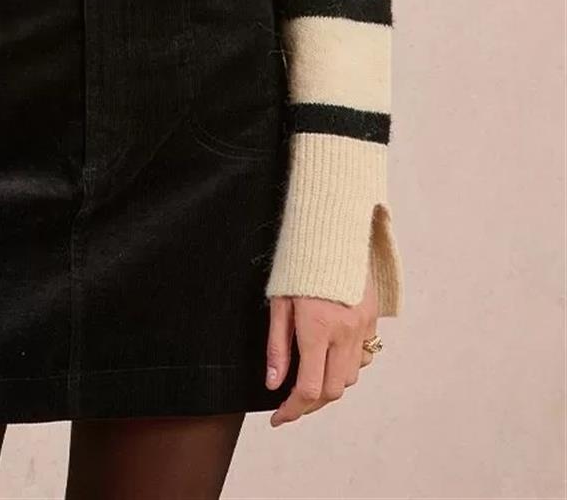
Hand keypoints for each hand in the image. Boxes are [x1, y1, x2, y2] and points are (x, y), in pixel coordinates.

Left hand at [265, 261, 379, 427]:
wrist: (331, 230)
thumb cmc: (298, 263)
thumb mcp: (279, 303)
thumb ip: (277, 346)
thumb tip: (274, 384)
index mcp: (318, 328)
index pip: (308, 388)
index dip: (292, 410)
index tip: (278, 417)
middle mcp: (345, 332)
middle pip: (332, 391)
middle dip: (310, 403)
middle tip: (291, 402)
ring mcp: (362, 326)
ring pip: (350, 377)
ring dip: (329, 385)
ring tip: (308, 378)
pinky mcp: (372, 317)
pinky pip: (363, 356)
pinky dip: (346, 366)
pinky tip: (330, 357)